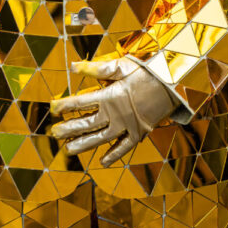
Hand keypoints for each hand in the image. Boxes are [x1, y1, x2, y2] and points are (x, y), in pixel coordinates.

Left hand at [49, 57, 174, 166]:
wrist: (174, 84)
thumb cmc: (147, 71)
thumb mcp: (121, 66)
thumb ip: (96, 68)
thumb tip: (73, 66)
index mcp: (110, 96)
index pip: (81, 103)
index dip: (65, 106)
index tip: (52, 109)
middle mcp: (116, 114)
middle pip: (87, 124)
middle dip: (69, 129)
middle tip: (53, 134)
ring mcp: (127, 126)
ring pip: (101, 139)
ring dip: (84, 145)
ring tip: (68, 150)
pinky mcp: (139, 133)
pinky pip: (124, 148)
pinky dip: (114, 155)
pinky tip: (102, 162)